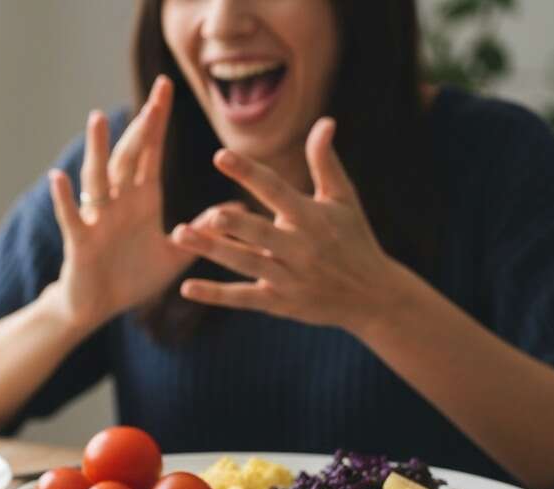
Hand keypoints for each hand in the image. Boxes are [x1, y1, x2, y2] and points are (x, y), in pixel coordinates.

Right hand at [44, 76, 194, 331]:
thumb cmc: (132, 279)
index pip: (150, 152)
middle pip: (129, 156)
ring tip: (97, 119)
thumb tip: (235, 211)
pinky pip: (72, 217)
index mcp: (141, 200)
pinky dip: (64, 199)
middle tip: (155, 93)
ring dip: (98, 150)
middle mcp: (118, 202)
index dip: (157, 121)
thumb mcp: (174, 255)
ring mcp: (98, 219)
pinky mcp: (80, 242)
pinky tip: (58, 177)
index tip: (165, 88)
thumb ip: (200, 232)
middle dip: (142, 126)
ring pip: (98, 178)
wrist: (99, 308)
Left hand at [169, 118, 416, 335]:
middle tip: (207, 215)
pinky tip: (187, 288)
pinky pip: (242, 298)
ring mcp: (287, 277)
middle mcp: (299, 247)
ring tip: (180, 235)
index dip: (248, 174)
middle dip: (235, 225)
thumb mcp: (343, 199)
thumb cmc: (354, 239)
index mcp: (311, 217)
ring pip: (245, 263)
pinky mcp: (278, 302)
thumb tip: (324, 121)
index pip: (275, 190)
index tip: (220, 156)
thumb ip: (325, 162)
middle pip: (260, 233)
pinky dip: (215, 295)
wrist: (373, 295)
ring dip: (213, 251)